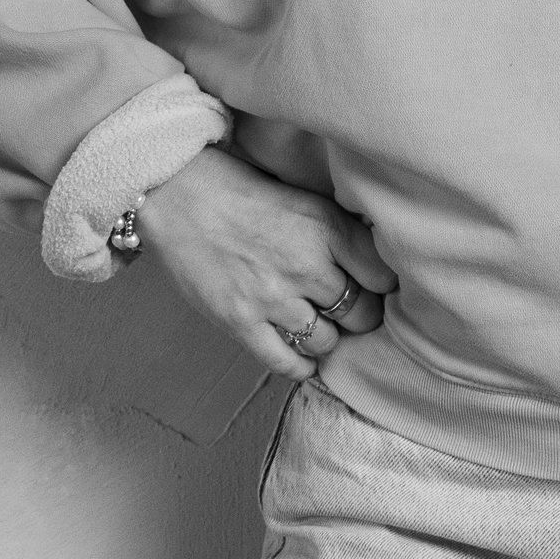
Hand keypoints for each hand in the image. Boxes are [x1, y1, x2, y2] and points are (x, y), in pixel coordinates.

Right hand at [135, 149, 395, 381]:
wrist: (177, 195)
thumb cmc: (241, 192)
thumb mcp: (305, 199)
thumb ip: (342, 232)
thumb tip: (377, 262)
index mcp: (327, 228)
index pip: (382, 278)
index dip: (381, 287)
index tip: (373, 288)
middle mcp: (306, 266)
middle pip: (361, 315)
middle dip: (358, 316)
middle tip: (346, 312)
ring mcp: (273, 298)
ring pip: (326, 342)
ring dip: (325, 338)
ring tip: (316, 326)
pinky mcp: (241, 322)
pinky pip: (286, 363)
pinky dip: (300, 366)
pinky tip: (302, 358)